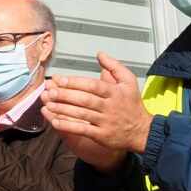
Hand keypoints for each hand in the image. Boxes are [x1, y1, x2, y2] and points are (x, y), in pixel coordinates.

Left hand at [40, 52, 151, 171]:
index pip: (92, 86)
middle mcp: (109, 107)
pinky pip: (82, 130)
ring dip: (63, 109)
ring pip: (81, 114)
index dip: (75, 82)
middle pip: (85, 100)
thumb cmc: (132, 105)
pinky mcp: (102, 135)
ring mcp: (105, 122)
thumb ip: (114, 66)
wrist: (142, 131)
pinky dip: (68, 126)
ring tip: (48, 104)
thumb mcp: (129, 82)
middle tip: (50, 91)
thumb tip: (100, 54)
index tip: (59, 79)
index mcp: (114, 92)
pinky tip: (55, 122)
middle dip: (65, 95)